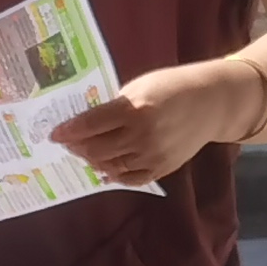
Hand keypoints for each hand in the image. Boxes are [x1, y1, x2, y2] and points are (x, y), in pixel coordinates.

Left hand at [46, 58, 257, 184]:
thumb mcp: (139, 87)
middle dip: (78, 147)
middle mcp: (142, 136)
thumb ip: (114, 106)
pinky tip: (106, 168)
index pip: (90, 124)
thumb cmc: (171, 87)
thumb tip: (86, 123)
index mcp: (134, 109)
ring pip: (111, 166)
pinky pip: (131, 178)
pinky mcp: (163, 168)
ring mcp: (153, 155)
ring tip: (86, 152)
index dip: (68, 131)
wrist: (212, 102)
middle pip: (96, 149)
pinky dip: (114, 175)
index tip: (54, 133)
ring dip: (94, 161)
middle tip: (69, 143)